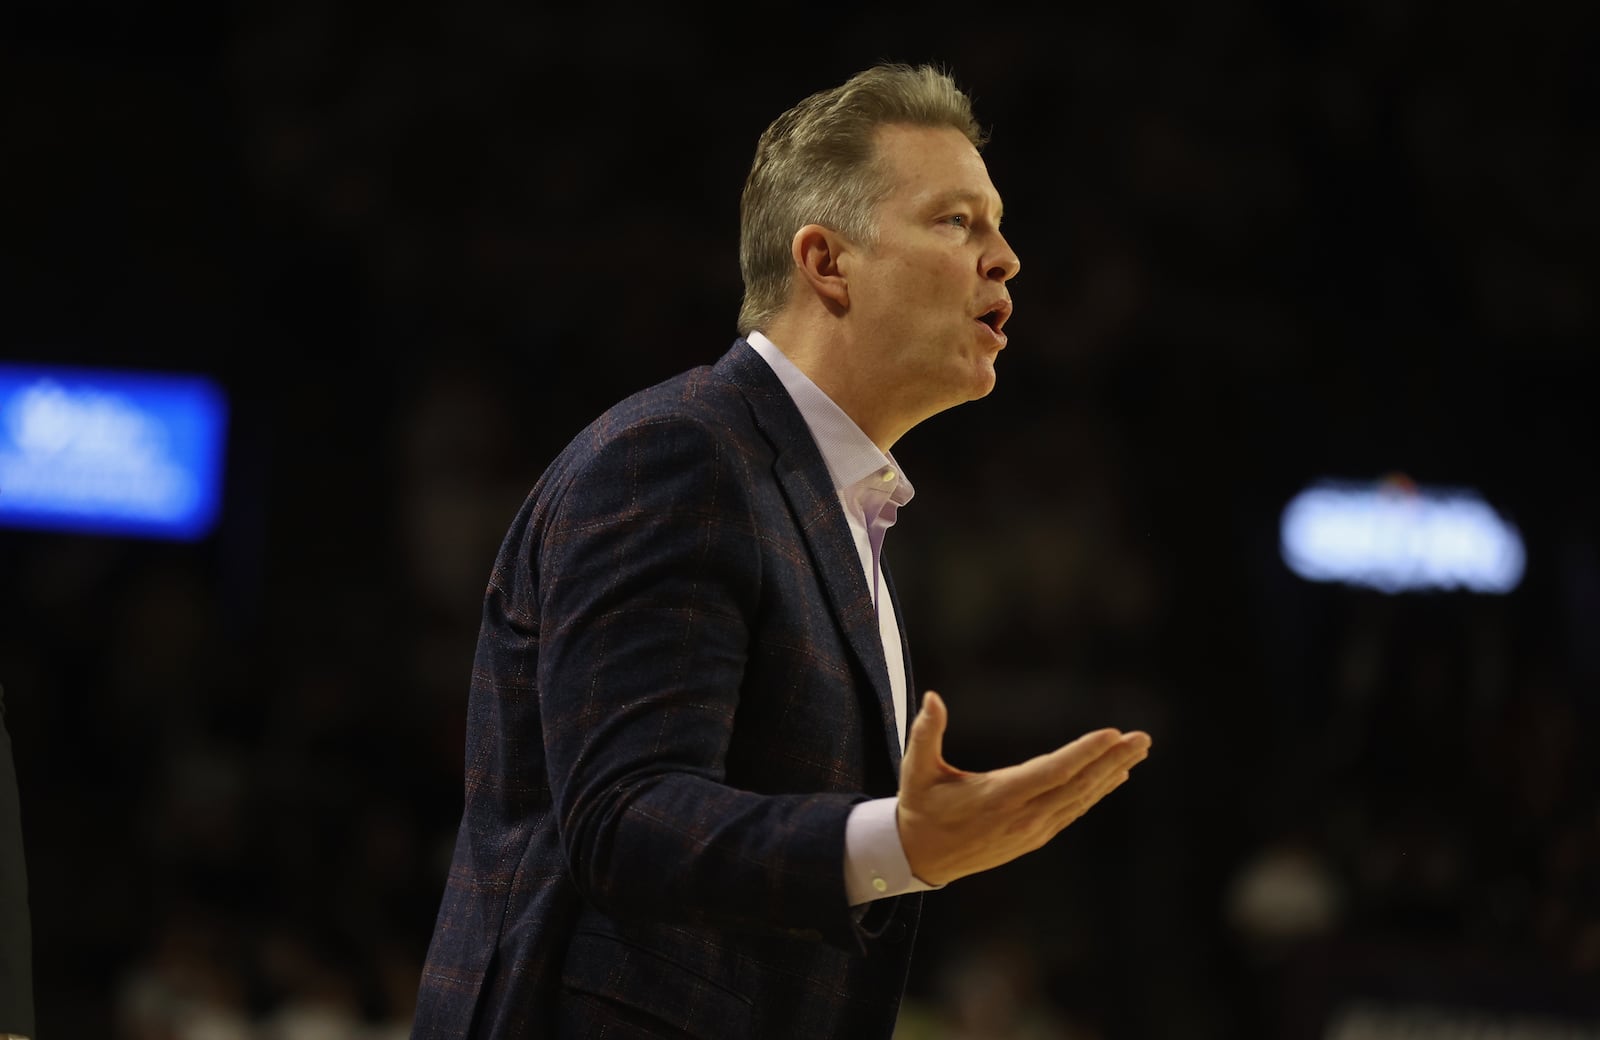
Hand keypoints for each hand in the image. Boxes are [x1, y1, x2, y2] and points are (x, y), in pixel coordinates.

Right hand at [896, 691, 1150, 885]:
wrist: (920, 857)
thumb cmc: (920, 806)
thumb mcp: (916, 769)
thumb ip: (925, 732)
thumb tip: (933, 697)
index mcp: (998, 797)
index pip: (1052, 772)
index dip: (1085, 753)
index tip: (1112, 734)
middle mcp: (1022, 817)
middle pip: (1077, 786)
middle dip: (1112, 760)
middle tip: (1142, 738)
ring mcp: (1032, 830)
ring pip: (1080, 799)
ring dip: (1111, 774)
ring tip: (1137, 751)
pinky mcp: (1034, 837)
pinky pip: (1073, 810)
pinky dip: (1096, 792)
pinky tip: (1114, 777)